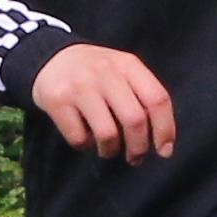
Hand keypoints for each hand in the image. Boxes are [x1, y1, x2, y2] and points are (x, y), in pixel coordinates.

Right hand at [30, 41, 177, 161]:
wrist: (51, 59)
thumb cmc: (96, 74)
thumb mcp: (122, 72)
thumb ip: (142, 96)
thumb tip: (161, 140)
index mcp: (128, 65)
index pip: (157, 99)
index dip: (165, 129)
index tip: (164, 151)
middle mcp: (105, 72)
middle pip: (135, 120)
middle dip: (138, 147)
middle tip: (135, 158)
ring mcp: (79, 86)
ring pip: (107, 134)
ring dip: (110, 150)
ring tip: (107, 148)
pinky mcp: (56, 100)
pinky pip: (79, 138)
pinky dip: (86, 146)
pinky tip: (85, 136)